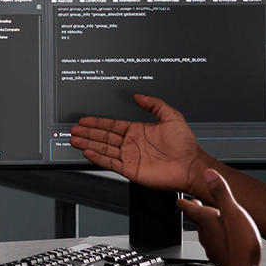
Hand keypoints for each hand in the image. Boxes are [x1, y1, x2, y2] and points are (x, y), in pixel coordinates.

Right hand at [69, 94, 208, 195]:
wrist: (192, 166)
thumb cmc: (186, 145)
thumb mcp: (172, 116)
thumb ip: (154, 104)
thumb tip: (139, 96)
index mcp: (138, 131)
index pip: (112, 125)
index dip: (97, 122)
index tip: (84, 120)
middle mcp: (132, 144)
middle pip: (104, 137)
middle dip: (88, 133)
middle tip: (73, 129)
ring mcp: (130, 157)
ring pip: (103, 149)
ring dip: (88, 144)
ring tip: (74, 139)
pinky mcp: (131, 170)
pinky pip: (110, 163)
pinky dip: (98, 158)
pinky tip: (87, 152)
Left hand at [178, 169, 264, 265]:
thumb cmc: (238, 246)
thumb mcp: (232, 213)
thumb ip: (220, 193)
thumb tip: (208, 174)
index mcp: (206, 220)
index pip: (188, 207)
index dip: (182, 200)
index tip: (178, 198)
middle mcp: (206, 233)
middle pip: (196, 219)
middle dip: (194, 211)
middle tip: (192, 204)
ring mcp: (213, 247)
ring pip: (206, 231)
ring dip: (206, 223)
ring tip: (209, 218)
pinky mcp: (222, 257)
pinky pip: (217, 242)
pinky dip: (217, 236)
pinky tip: (225, 238)